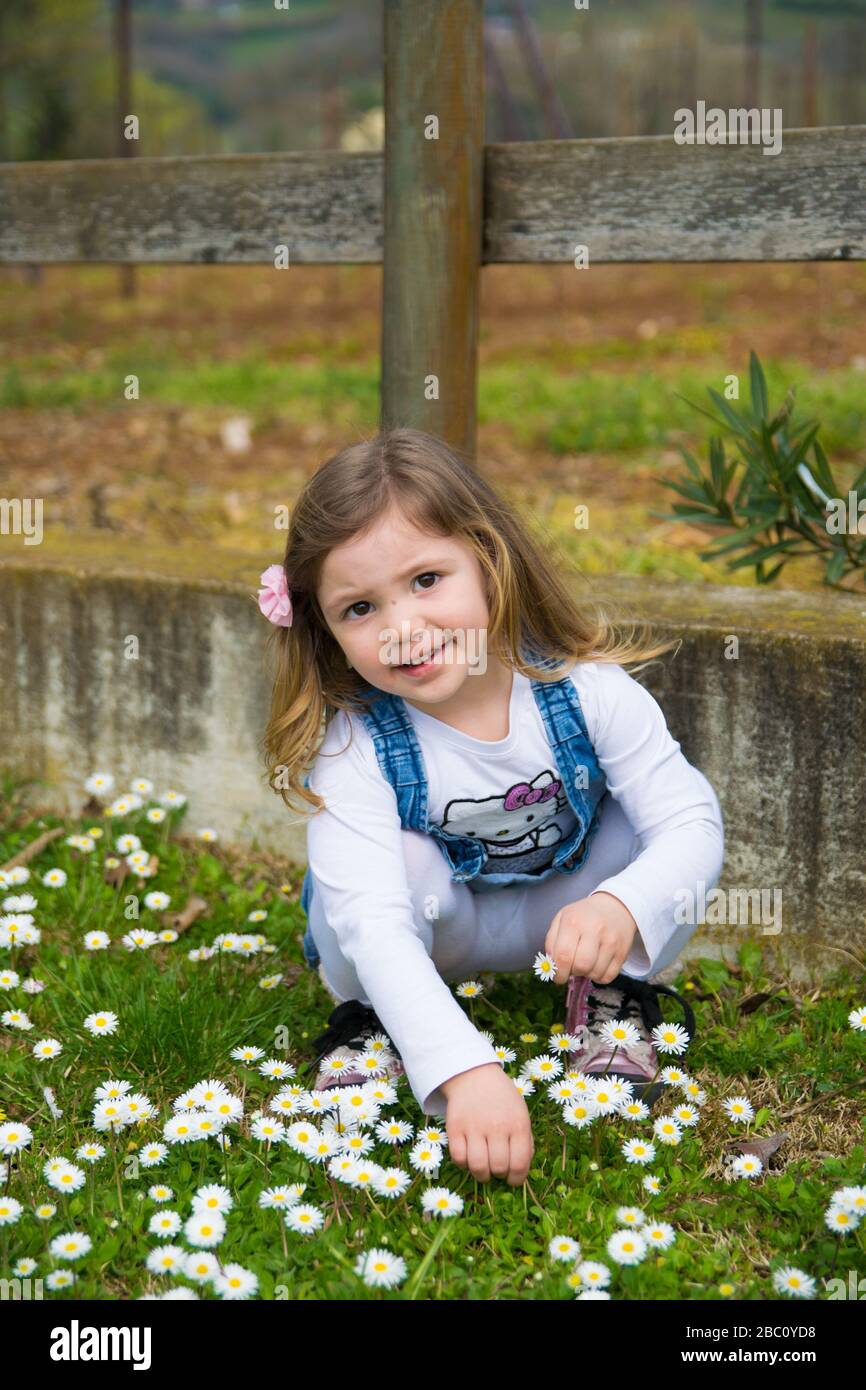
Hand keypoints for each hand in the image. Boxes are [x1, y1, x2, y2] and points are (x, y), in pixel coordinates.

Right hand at [441, 1063, 532, 1184]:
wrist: (474, 1074)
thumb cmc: (501, 1098)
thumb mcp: (521, 1113)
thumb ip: (525, 1141)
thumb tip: (520, 1170)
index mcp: (518, 1124)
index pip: (519, 1164)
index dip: (516, 1179)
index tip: (512, 1180)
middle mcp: (497, 1126)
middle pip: (498, 1167)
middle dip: (498, 1175)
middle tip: (496, 1170)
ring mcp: (474, 1126)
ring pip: (477, 1166)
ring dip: (481, 1174)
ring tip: (483, 1169)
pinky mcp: (455, 1127)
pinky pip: (458, 1158)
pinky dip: (464, 1164)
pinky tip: (469, 1157)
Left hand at [545, 891, 637, 985]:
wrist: (615, 906)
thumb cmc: (583, 916)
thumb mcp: (562, 919)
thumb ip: (551, 942)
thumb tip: (550, 966)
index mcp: (573, 921)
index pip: (563, 955)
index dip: (558, 972)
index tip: (558, 976)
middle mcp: (594, 930)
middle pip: (581, 966)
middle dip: (573, 972)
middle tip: (573, 966)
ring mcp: (611, 941)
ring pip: (595, 973)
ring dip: (587, 974)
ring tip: (586, 961)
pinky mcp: (623, 952)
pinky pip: (608, 977)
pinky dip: (599, 976)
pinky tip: (597, 965)